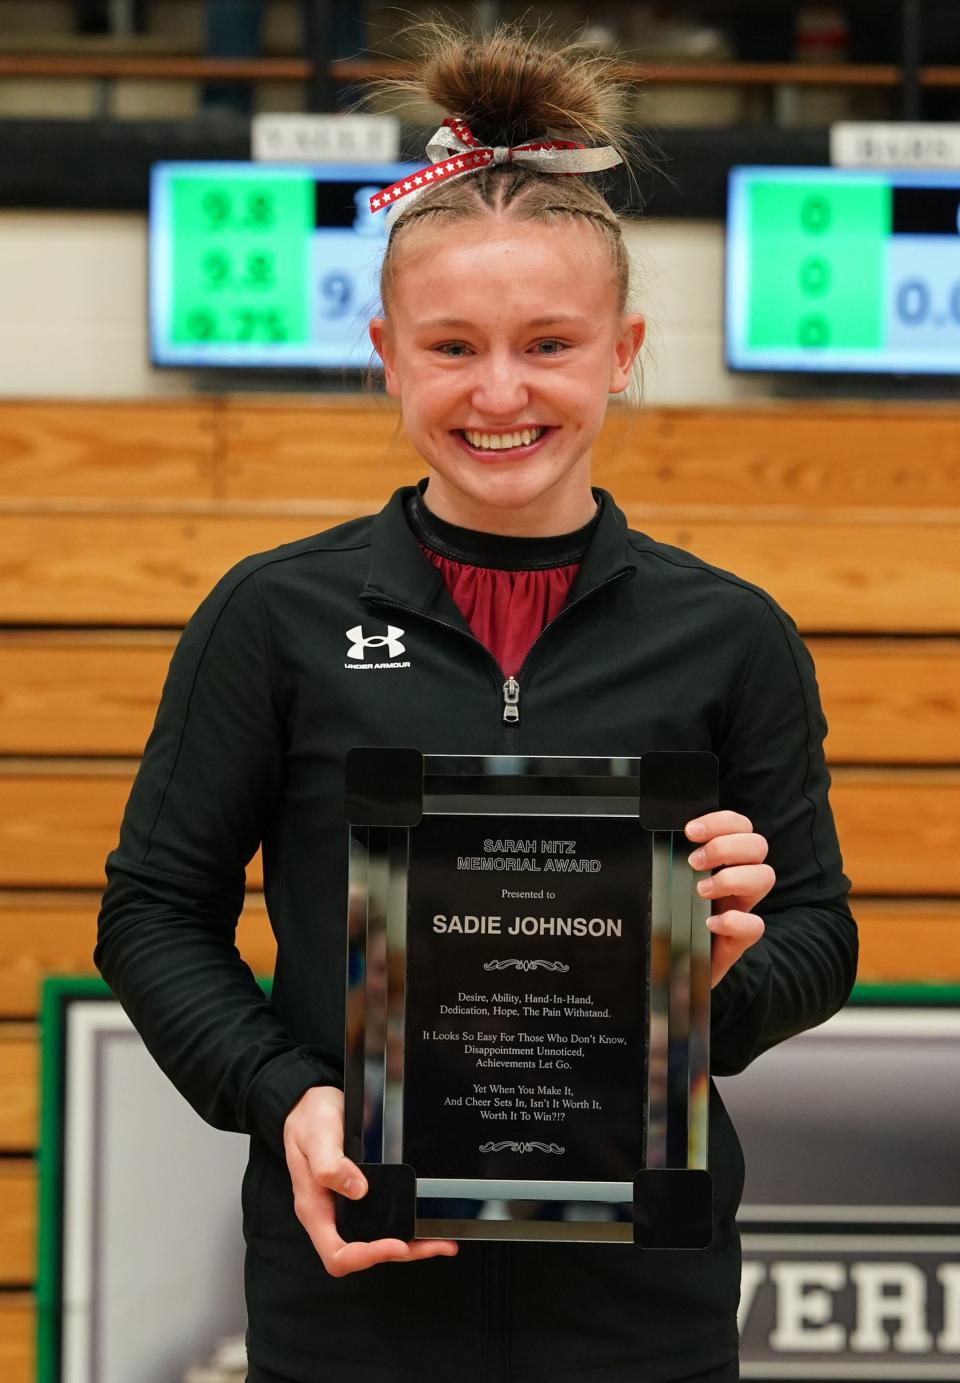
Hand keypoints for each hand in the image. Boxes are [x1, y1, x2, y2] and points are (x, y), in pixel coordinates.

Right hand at [282, 1085, 458, 1276]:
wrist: (312, 1104)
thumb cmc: (309, 1120)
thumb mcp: (316, 1136)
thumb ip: (329, 1164)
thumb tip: (357, 1190)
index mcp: (315, 1210)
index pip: (337, 1254)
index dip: (366, 1256)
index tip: (396, 1244)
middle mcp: (332, 1215)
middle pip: (364, 1253)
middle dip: (402, 1253)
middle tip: (435, 1245)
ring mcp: (347, 1207)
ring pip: (378, 1239)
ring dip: (411, 1244)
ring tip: (441, 1241)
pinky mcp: (362, 1196)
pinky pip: (383, 1219)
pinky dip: (407, 1224)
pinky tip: (425, 1220)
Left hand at [685, 811, 773, 987]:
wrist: (673, 966)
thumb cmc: (671, 921)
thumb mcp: (668, 884)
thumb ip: (668, 861)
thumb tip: (655, 839)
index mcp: (724, 861)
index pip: (739, 827)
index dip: (720, 822)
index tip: (689, 831)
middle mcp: (739, 881)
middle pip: (758, 845)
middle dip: (725, 846)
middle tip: (694, 861)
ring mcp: (742, 909)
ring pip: (765, 876)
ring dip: (731, 877)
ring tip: (701, 890)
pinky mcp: (739, 941)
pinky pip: (755, 926)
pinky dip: (734, 921)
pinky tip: (710, 923)